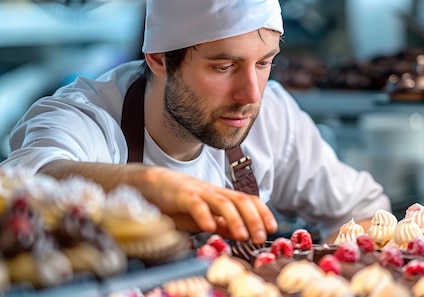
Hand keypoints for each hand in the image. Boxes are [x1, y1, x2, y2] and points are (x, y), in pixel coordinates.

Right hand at [136, 165, 276, 242]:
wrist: (151, 185)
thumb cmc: (178, 202)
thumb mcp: (205, 217)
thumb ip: (222, 224)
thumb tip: (243, 234)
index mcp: (221, 196)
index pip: (248, 200)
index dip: (263, 213)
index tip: (272, 229)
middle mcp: (213, 192)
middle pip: (240, 200)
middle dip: (254, 218)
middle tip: (260, 237)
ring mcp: (198, 192)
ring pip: (222, 202)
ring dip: (235, 219)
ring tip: (242, 236)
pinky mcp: (181, 195)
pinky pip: (196, 204)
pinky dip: (204, 216)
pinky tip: (209, 228)